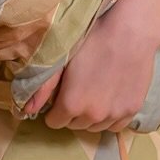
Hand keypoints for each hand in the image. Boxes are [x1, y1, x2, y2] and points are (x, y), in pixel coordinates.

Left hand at [20, 1, 158, 132]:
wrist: (131, 31)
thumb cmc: (92, 39)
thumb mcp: (63, 60)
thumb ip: (44, 88)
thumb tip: (26, 110)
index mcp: (71, 104)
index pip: (55, 122)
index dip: (55, 109)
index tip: (60, 95)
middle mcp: (93, 115)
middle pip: (75, 125)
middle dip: (72, 112)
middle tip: (78, 91)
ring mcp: (114, 115)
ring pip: (95, 127)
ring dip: (91, 116)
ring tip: (94, 94)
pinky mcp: (132, 110)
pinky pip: (115, 125)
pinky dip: (110, 117)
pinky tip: (110, 100)